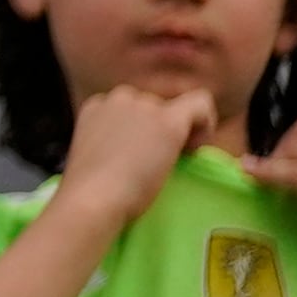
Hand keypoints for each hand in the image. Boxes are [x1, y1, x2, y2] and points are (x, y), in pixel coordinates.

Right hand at [65, 78, 221, 229]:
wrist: (94, 198)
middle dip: (159, 130)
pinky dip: (205, 123)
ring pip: (174, 110)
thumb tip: (133, 152)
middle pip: (153, 106)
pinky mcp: (168, 121)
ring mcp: (144, 106)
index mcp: (96, 107)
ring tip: (171, 162)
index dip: (140, 129)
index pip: (128, 109)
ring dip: (178, 131)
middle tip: (156, 163)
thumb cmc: (91, 190)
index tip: (140, 154)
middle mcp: (118, 99)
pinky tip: (193, 150)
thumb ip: (110, 143)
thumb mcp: (95, 157)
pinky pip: (200, 104)